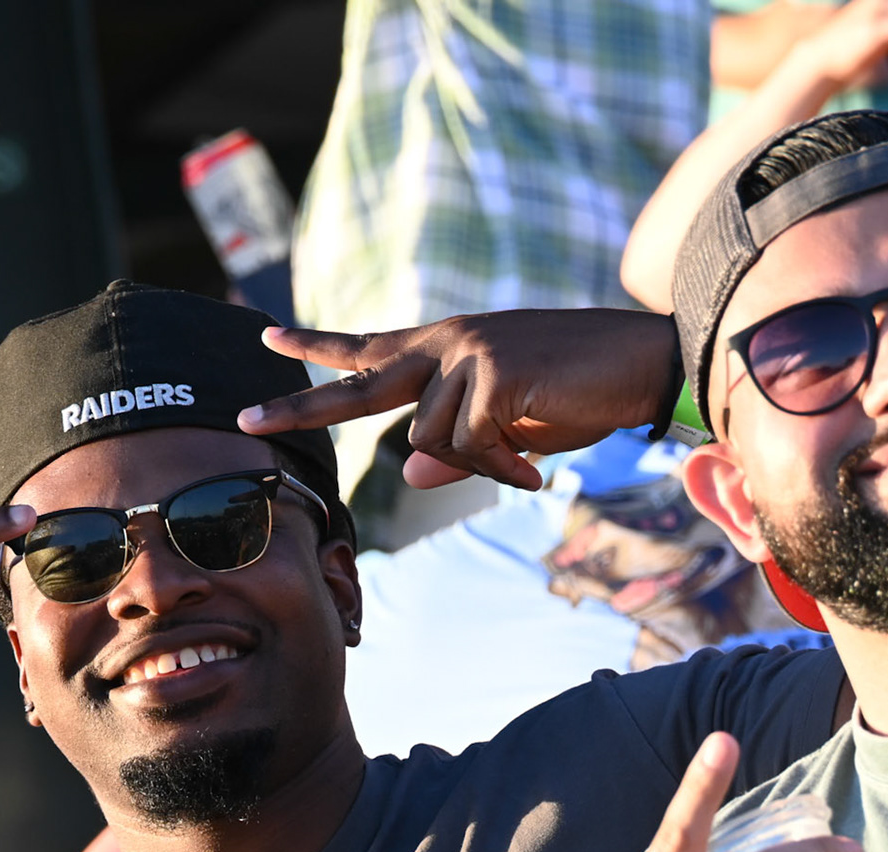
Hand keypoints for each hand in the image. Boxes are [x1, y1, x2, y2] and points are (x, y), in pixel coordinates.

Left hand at [236, 310, 679, 490]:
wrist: (643, 362)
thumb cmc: (583, 392)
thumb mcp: (513, 427)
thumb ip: (460, 445)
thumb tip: (413, 476)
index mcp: (449, 345)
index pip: (372, 347)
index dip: (321, 349)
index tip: (270, 338)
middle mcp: (450, 341)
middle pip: (360, 383)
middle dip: (300, 407)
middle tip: (243, 421)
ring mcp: (470, 353)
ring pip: (433, 440)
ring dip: (480, 467)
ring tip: (525, 465)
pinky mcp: (494, 375)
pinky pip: (472, 448)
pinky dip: (501, 470)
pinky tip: (534, 471)